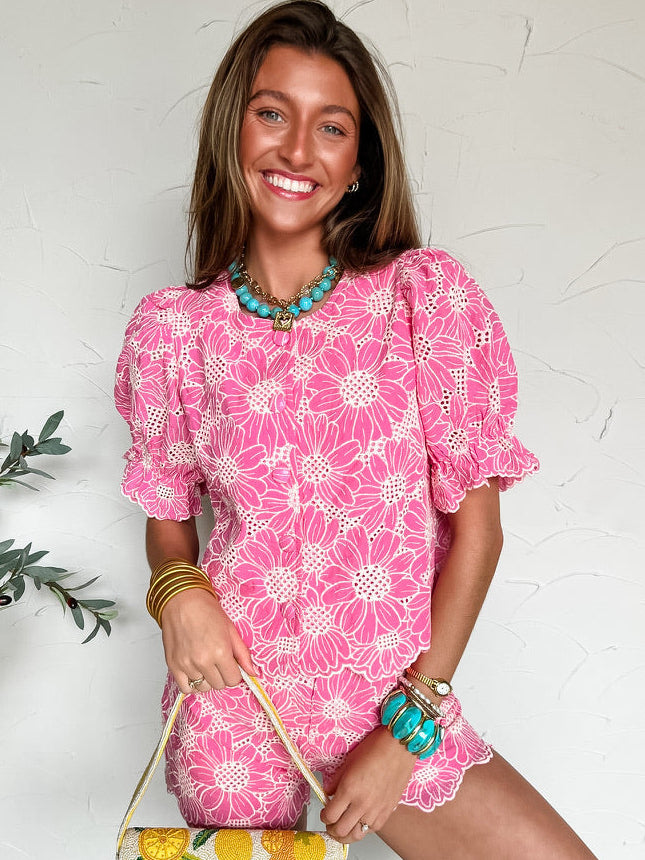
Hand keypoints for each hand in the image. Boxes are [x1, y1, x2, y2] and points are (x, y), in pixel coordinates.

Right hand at [160, 587, 257, 693]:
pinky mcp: (173, 665)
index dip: (234, 673)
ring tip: (206, 664)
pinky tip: (195, 671)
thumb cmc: (206, 610)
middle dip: (222, 675)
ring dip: (207, 679)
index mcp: (220, 651)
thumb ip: (243, 653)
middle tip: (219, 662)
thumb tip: (253, 672)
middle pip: (219, 685)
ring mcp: (186, 664)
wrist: (182, 600)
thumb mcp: (230, 629)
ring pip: (203, 688)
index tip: (231, 665)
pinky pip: (185, 688)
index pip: (233, 680)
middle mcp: (203, 661)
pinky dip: (192, 683)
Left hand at [320, 726, 415, 843]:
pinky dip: (363, 830)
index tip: (324, 812)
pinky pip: (372, 830)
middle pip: (340, 830)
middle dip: (331, 829)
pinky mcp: (387, 812)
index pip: (330, 816)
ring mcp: (376, 810)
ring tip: (342, 828)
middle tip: (330, 823)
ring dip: (346, 834)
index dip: (323, 816)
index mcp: (349, 789)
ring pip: (356, 835)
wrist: (399, 746)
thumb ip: (335, 781)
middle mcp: (362, 803)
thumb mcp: (348, 762)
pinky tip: (359, 822)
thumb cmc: (375, 748)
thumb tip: (328, 793)